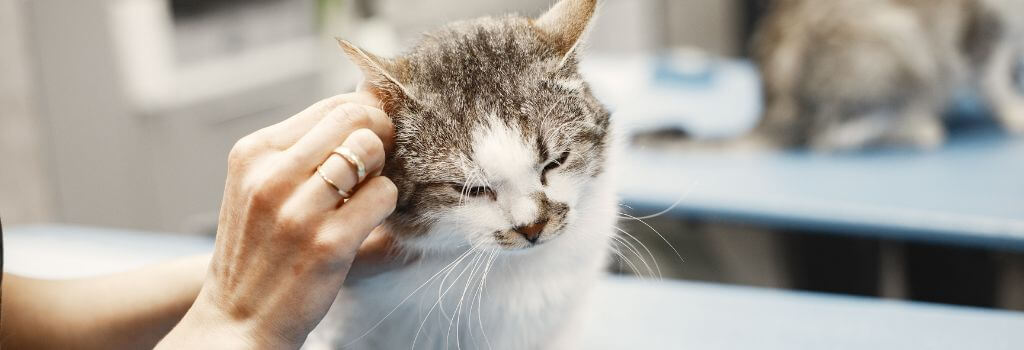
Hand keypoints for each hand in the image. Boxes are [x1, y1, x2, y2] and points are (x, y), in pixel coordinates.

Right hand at [158, 92, 397, 348]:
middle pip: (355, 120)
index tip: (372, 138)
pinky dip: (387, 205)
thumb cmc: (259, 249)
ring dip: (381, 172)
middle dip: (380, 136)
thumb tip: (366, 103)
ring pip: (371, 151)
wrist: (238, 320)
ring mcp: (298, 210)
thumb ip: (301, 150)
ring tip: (365, 197)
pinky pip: (383, 194)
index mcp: (253, 154)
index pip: (331, 107)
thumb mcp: (259, 187)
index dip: (365, 117)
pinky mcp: (328, 243)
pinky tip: (369, 222)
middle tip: (379, 165)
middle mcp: (270, 176)